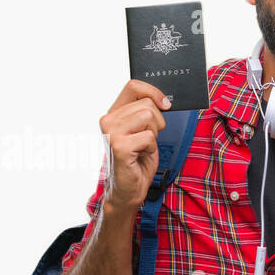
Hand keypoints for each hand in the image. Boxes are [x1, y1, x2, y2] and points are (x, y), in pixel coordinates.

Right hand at [99, 80, 171, 210]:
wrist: (128, 188)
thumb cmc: (137, 160)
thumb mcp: (143, 131)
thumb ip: (146, 113)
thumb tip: (164, 100)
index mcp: (114, 113)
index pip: (133, 85)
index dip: (153, 92)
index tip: (165, 104)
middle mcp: (109, 120)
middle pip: (147, 104)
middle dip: (157, 122)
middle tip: (147, 139)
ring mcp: (112, 132)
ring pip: (149, 117)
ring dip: (153, 135)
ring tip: (143, 147)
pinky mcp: (119, 146)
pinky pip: (149, 137)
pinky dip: (151, 148)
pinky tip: (141, 156)